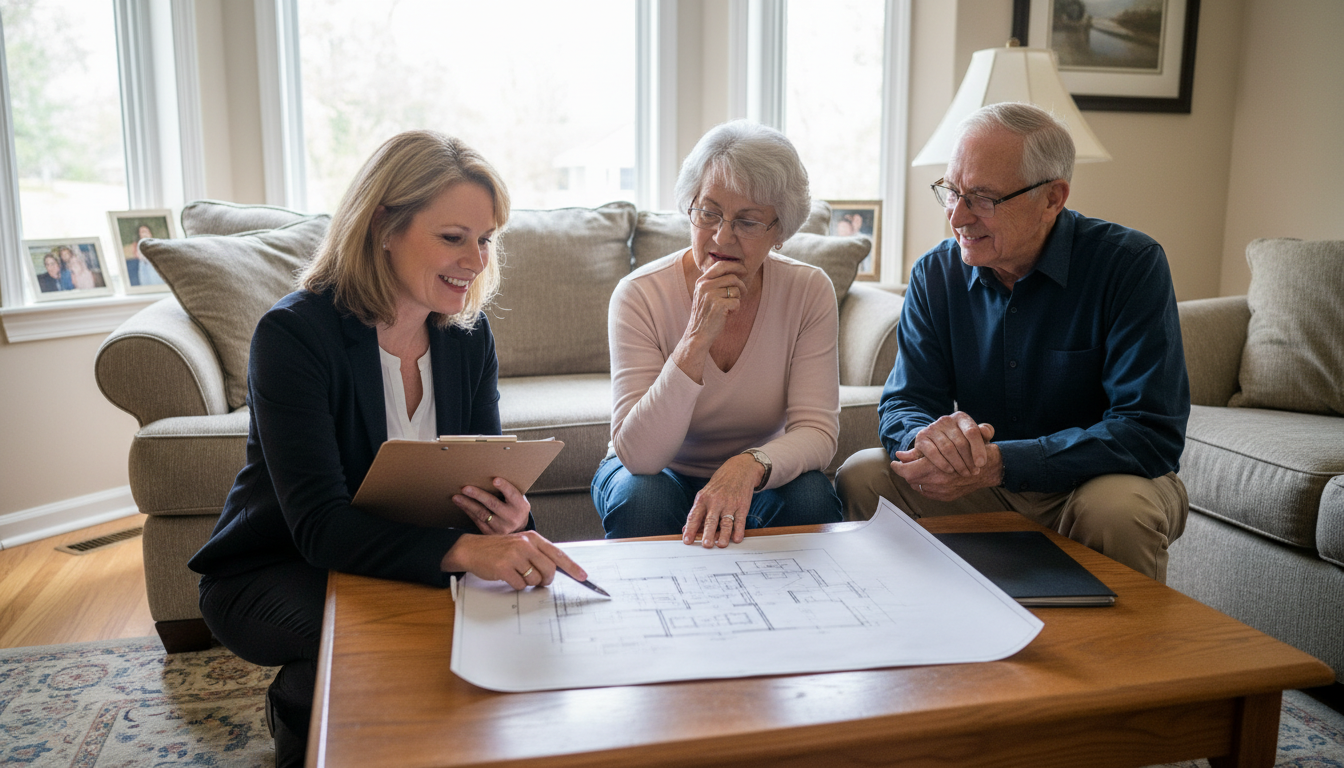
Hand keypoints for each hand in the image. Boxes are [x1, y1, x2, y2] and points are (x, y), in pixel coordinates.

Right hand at [440, 530, 586, 590]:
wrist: (472, 549)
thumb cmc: (499, 550)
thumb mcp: (521, 545)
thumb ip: (538, 555)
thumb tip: (556, 571)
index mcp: (533, 538)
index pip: (558, 554)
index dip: (572, 567)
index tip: (583, 577)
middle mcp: (526, 544)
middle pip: (550, 570)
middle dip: (547, 580)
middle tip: (540, 581)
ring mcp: (515, 555)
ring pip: (535, 579)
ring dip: (529, 583)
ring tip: (517, 574)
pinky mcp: (504, 567)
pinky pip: (520, 585)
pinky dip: (516, 585)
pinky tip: (508, 576)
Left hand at [453, 477, 529, 534]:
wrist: (517, 531)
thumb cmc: (515, 508)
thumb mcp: (518, 500)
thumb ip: (508, 492)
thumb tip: (488, 476)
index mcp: (521, 506)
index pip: (512, 494)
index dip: (504, 487)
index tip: (495, 479)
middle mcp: (512, 518)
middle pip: (493, 504)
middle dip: (478, 495)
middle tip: (465, 488)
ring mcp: (501, 527)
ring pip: (481, 514)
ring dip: (467, 504)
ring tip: (456, 497)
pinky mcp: (491, 533)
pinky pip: (477, 521)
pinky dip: (468, 511)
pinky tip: (461, 504)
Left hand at [681, 453, 760, 547]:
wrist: (739, 470)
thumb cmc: (719, 486)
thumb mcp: (705, 495)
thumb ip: (697, 513)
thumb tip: (686, 529)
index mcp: (703, 499)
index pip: (694, 516)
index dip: (690, 529)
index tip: (687, 541)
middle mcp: (715, 502)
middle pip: (710, 520)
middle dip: (707, 533)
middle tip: (706, 545)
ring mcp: (730, 504)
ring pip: (726, 522)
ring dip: (724, 535)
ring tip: (721, 544)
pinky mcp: (742, 506)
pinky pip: (740, 521)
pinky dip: (739, 531)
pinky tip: (737, 539)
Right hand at [685, 257, 748, 349]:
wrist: (698, 334)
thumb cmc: (706, 315)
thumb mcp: (705, 295)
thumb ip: (715, 282)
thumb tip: (736, 272)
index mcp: (701, 281)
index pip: (721, 265)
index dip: (735, 266)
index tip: (744, 270)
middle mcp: (704, 286)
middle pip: (732, 277)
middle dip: (742, 285)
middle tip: (744, 293)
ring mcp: (710, 295)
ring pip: (736, 290)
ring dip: (737, 299)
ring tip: (730, 307)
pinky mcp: (718, 305)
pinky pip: (737, 302)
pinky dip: (736, 309)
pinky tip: (728, 314)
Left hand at [891, 446, 1003, 501]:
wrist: (989, 467)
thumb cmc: (969, 450)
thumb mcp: (947, 444)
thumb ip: (920, 451)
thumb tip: (901, 454)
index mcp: (936, 467)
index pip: (908, 472)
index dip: (899, 468)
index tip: (895, 463)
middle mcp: (938, 481)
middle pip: (911, 480)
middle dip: (905, 472)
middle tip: (901, 466)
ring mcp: (943, 491)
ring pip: (919, 486)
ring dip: (914, 479)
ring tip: (912, 471)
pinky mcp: (947, 497)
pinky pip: (928, 493)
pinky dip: (924, 485)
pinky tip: (925, 478)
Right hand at [893, 414, 994, 476]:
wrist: (936, 442)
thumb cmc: (962, 440)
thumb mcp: (976, 436)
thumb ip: (985, 432)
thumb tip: (986, 433)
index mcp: (961, 417)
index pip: (972, 432)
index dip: (978, 449)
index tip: (982, 464)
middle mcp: (946, 420)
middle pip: (960, 442)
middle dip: (969, 460)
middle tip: (974, 472)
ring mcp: (932, 428)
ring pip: (948, 449)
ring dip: (958, 464)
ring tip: (964, 473)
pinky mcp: (921, 438)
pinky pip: (933, 452)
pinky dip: (942, 463)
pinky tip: (950, 471)